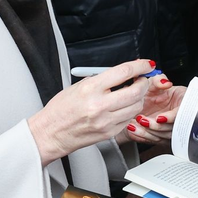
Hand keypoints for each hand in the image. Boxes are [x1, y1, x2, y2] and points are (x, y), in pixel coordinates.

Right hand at [27, 60, 152, 166]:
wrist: (50, 133)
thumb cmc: (60, 109)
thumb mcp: (79, 86)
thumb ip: (103, 79)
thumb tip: (125, 72)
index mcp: (90, 89)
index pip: (124, 71)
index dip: (140, 66)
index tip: (146, 64)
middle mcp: (99, 105)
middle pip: (136, 91)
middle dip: (144, 82)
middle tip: (142, 79)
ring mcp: (106, 121)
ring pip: (137, 106)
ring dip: (139, 97)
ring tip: (132, 92)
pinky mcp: (109, 133)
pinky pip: (129, 119)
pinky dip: (130, 110)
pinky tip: (122, 107)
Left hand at [122, 74, 185, 143]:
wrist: (145, 101)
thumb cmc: (154, 92)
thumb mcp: (155, 83)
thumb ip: (159, 80)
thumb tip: (165, 82)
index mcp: (183, 105)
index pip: (181, 114)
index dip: (171, 117)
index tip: (160, 117)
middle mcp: (179, 120)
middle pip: (171, 129)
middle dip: (156, 127)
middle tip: (142, 120)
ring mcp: (171, 130)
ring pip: (162, 137)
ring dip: (147, 133)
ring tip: (133, 125)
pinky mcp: (162, 137)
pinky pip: (154, 141)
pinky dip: (143, 137)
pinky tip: (133, 131)